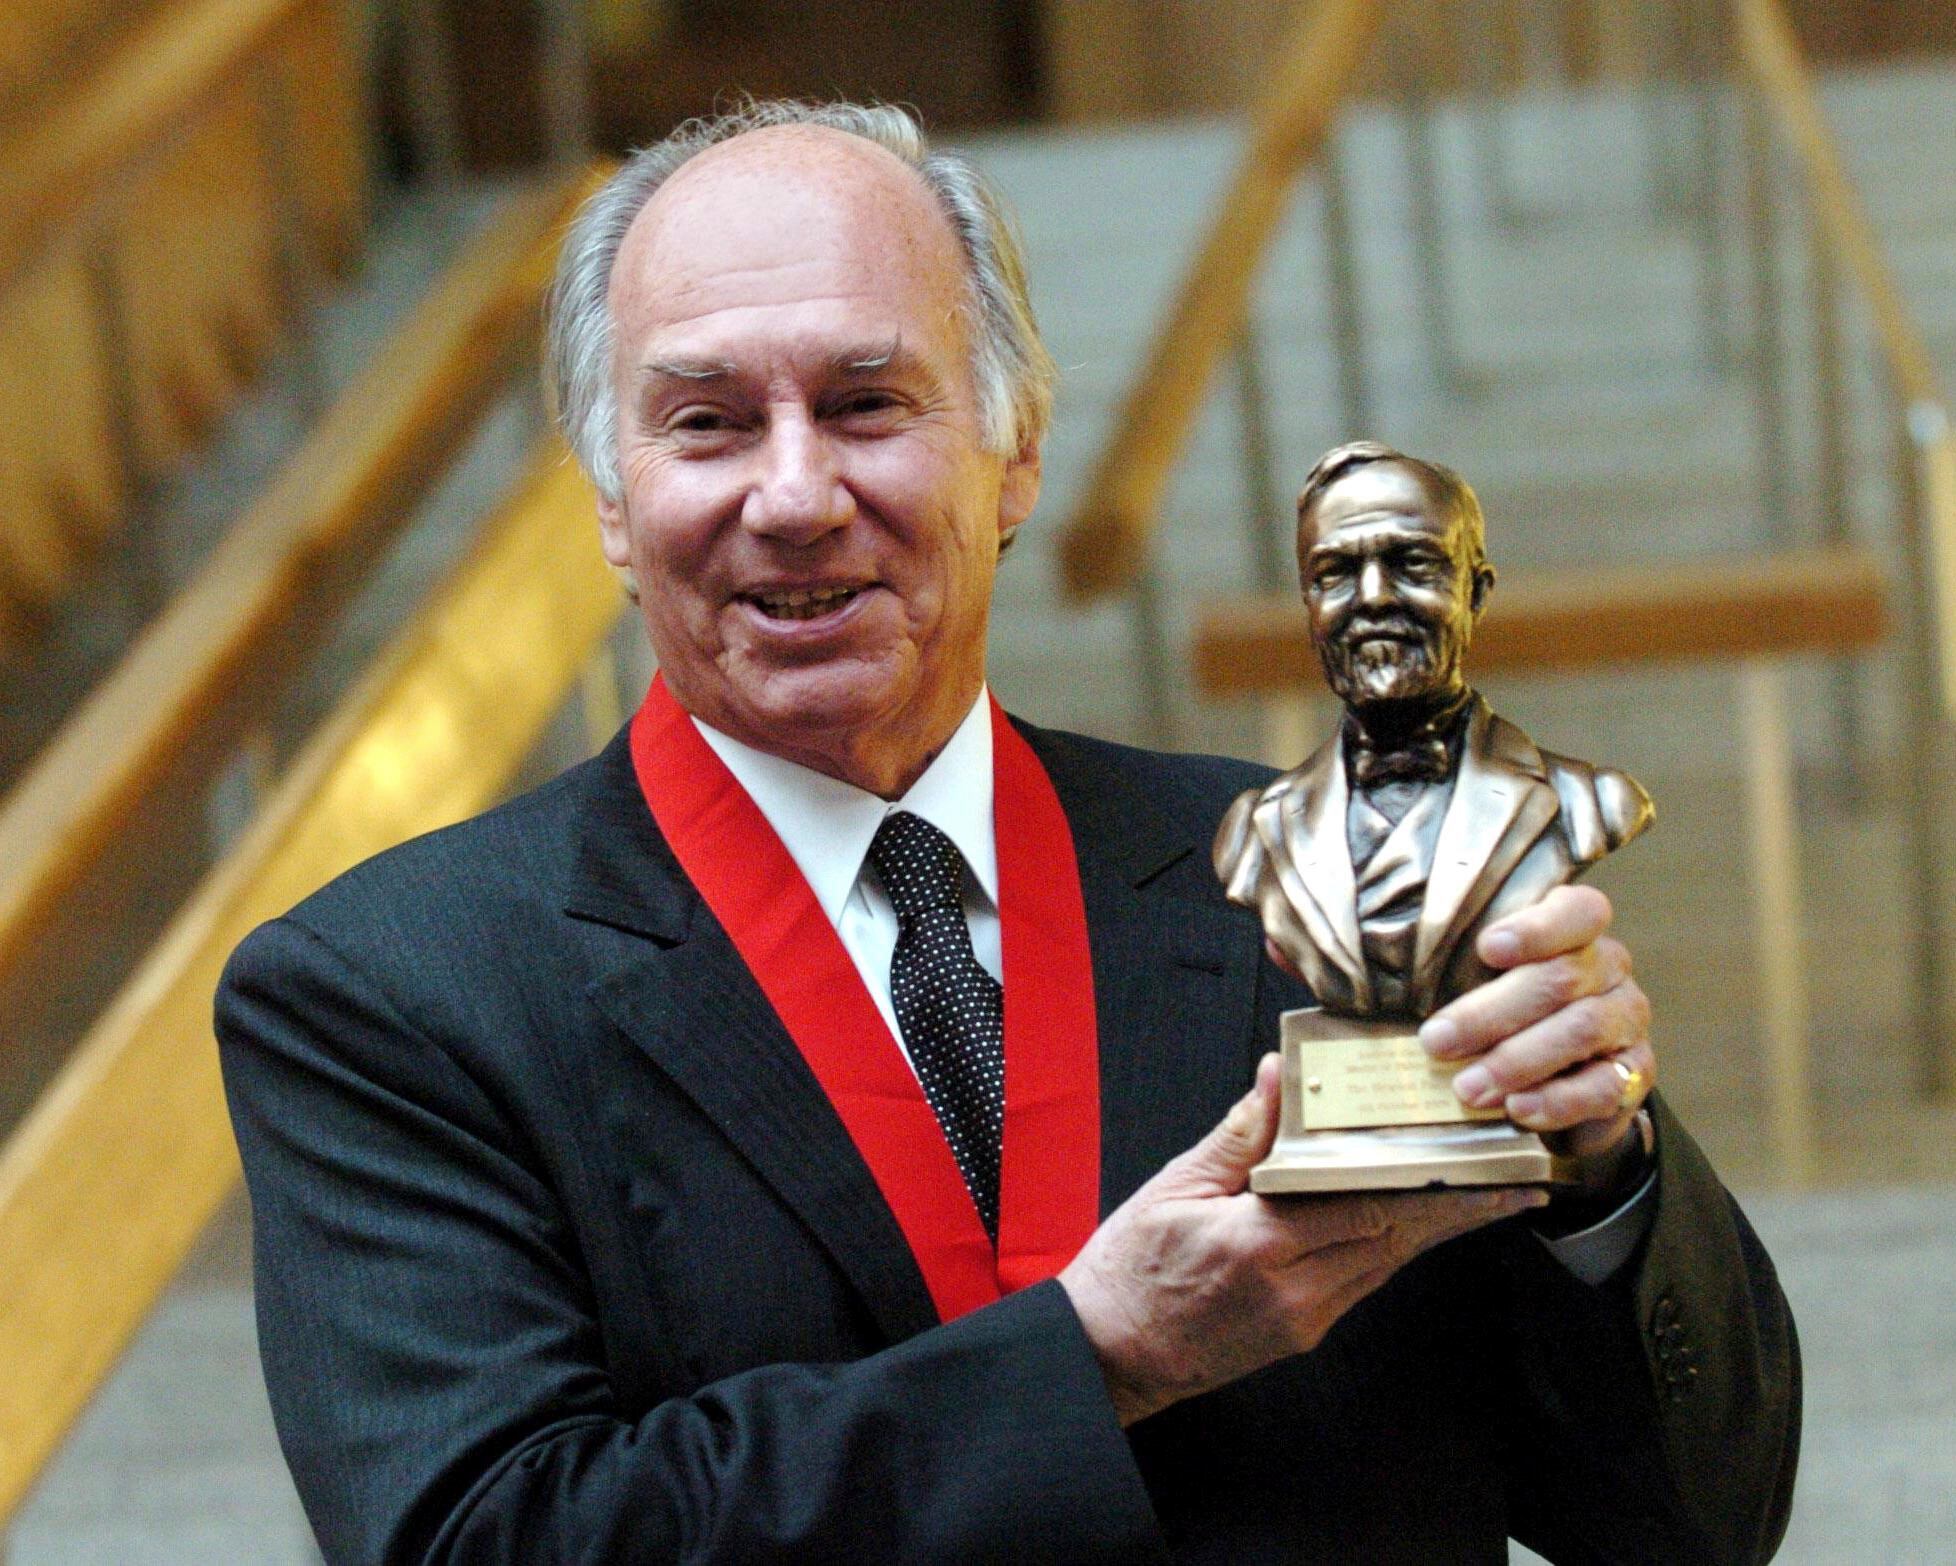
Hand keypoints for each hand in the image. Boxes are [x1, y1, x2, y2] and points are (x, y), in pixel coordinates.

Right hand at [1058, 1054, 1546, 1425]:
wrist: (1111, 1354)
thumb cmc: (1132, 1267)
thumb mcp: (1174, 1188)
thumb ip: (1238, 1135)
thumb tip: (1277, 1076)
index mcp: (1260, 1244)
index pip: (1366, 1205)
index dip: (1432, 1185)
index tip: (1484, 1167)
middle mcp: (1296, 1289)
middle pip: (1396, 1238)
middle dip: (1460, 1207)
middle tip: (1517, 1179)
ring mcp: (1305, 1318)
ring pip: (1388, 1262)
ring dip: (1438, 1228)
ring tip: (1486, 1196)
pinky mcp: (1304, 1332)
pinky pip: (1364, 1280)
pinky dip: (1394, 1246)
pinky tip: (1416, 1222)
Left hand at [1418, 886, 1653, 1172]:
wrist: (1559, 1083)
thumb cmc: (1504, 1015)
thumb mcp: (1476, 983)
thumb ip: (1451, 971)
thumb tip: (1385, 982)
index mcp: (1576, 930)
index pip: (1578, 911)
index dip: (1535, 928)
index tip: (1486, 948)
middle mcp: (1609, 968)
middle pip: (1561, 977)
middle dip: (1492, 1012)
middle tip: (1437, 1041)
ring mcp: (1625, 1019)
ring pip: (1580, 1029)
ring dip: (1517, 1060)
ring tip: (1467, 1088)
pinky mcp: (1633, 1073)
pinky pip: (1603, 1086)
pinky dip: (1556, 1100)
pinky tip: (1519, 1110)